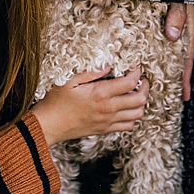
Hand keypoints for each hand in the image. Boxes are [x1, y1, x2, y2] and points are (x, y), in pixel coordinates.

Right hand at [32, 68, 148, 145]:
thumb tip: (108, 64)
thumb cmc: (55, 101)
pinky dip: (133, 116)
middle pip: (140, 99)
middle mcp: (108, 109)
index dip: (136, 72)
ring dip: (141, 102)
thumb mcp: (69, 80)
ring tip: (136, 93)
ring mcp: (108, 121)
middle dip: (144, 86)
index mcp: (100, 93)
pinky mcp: (105, 129)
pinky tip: (127, 108)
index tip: (135, 67)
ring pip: (138, 114)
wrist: (48, 125)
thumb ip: (90, 71)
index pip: (130, 82)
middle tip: (141, 79)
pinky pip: (128, 126)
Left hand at [163, 1, 193, 101]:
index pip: (188, 56)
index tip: (185, 94)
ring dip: (173, 64)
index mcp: (190, 23)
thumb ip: (177, 14)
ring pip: (176, 48)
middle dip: (180, 76)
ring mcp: (178, 22)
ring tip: (169, 81)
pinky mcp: (170, 16)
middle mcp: (185, 25)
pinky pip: (168, 38)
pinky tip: (158, 56)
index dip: (185, 76)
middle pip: (183, 56)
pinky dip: (166, 50)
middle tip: (178, 95)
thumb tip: (173, 36)